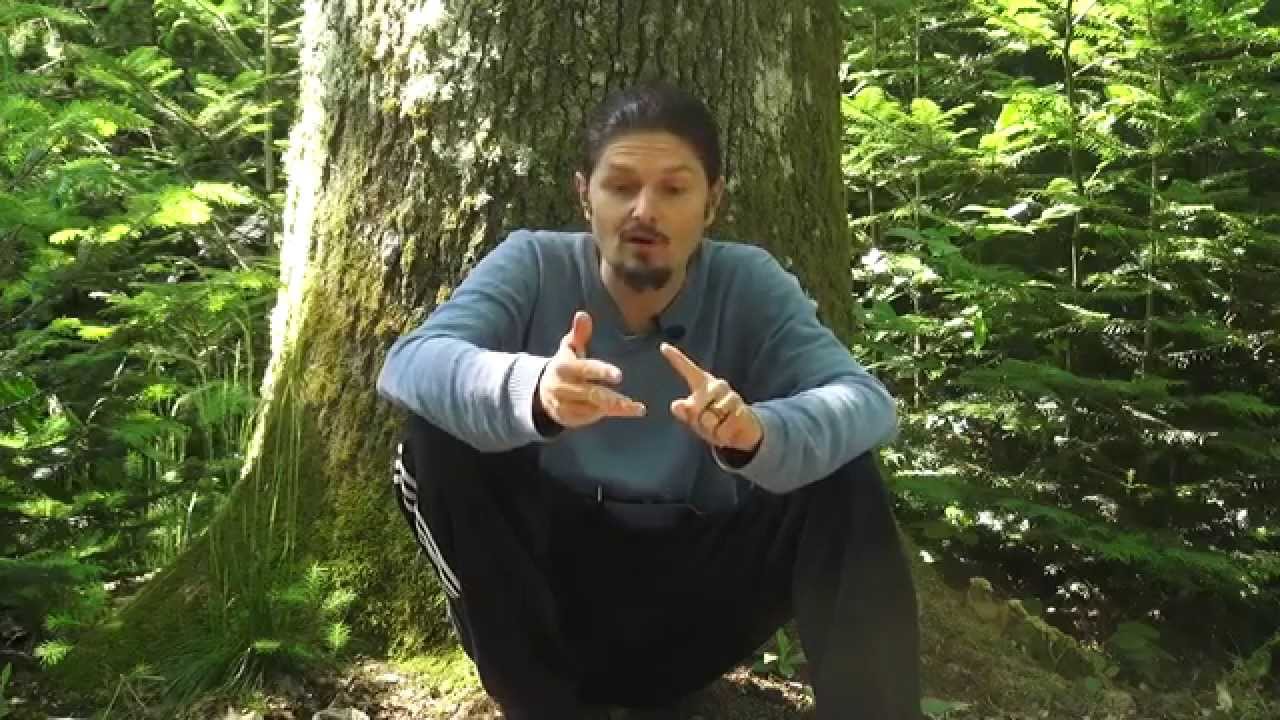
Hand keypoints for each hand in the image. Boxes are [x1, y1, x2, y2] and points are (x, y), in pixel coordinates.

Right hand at [536, 311, 645, 428]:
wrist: (541, 392)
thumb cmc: (564, 366)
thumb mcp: (569, 348)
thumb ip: (579, 333)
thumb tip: (583, 314)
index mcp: (564, 367)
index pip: (585, 369)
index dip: (602, 372)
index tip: (619, 376)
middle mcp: (563, 387)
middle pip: (591, 393)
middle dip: (611, 398)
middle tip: (630, 401)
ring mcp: (564, 405)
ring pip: (593, 409)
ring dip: (615, 408)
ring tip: (635, 407)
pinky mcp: (568, 419)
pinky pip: (591, 419)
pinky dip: (609, 415)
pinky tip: (627, 410)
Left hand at [660, 342, 762, 452]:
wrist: (741, 431)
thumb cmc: (713, 421)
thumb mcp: (695, 419)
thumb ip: (685, 412)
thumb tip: (676, 405)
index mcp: (702, 383)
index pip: (687, 368)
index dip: (675, 358)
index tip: (662, 346)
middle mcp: (717, 385)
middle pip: (695, 407)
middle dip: (698, 421)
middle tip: (707, 422)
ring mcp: (730, 395)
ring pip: (709, 419)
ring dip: (711, 429)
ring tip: (719, 425)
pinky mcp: (740, 409)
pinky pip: (722, 428)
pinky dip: (721, 435)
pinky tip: (727, 430)